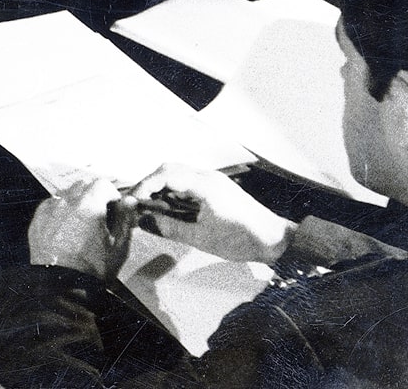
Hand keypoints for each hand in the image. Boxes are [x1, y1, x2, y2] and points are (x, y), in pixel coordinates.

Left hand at [27, 176, 120, 278]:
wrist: (63, 287)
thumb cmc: (93, 270)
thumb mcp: (118, 246)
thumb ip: (125, 219)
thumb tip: (129, 201)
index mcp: (88, 205)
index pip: (102, 183)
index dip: (112, 195)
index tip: (114, 208)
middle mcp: (66, 202)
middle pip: (83, 185)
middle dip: (94, 196)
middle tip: (100, 216)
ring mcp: (49, 210)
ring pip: (66, 193)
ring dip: (77, 201)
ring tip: (83, 224)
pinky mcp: (38, 220)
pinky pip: (51, 205)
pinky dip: (60, 211)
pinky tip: (66, 229)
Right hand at [128, 164, 294, 263]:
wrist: (275, 239)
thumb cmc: (242, 239)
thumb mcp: (201, 238)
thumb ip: (170, 228)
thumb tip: (144, 221)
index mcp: (205, 185)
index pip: (165, 174)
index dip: (145, 185)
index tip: (133, 201)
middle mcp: (207, 176)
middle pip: (169, 168)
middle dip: (149, 184)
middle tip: (137, 203)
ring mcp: (212, 180)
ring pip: (177, 174)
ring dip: (161, 188)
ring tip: (150, 208)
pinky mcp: (216, 188)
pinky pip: (187, 182)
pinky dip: (173, 192)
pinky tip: (169, 208)